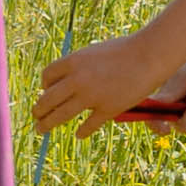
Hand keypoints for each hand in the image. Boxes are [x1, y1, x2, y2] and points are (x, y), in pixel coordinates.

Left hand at [33, 29, 185, 135]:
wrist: (149, 55)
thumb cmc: (124, 51)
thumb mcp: (94, 53)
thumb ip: (79, 67)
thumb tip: (65, 81)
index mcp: (72, 62)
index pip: (47, 77)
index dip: (44, 86)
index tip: (46, 92)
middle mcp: (77, 80)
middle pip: (48, 99)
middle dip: (38, 110)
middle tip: (35, 116)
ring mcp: (92, 96)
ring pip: (61, 115)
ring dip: (48, 124)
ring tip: (41, 129)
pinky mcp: (108, 109)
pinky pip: (89, 125)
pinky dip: (82, 131)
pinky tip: (79, 134)